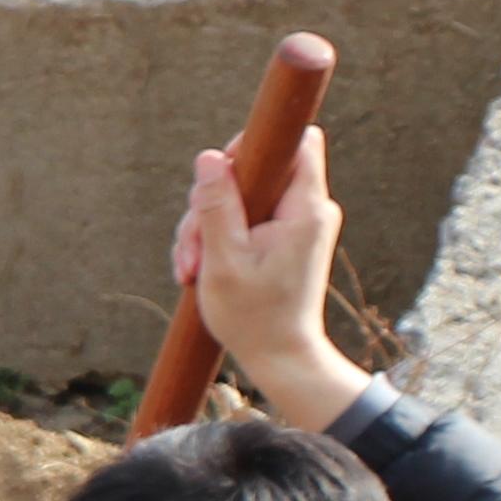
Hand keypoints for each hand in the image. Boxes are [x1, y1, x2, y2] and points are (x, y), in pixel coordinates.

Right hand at [171, 130, 367, 432]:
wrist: (282, 358)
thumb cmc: (254, 317)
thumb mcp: (223, 262)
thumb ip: (216, 207)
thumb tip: (208, 158)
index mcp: (305, 209)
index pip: (295, 142)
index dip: (254, 145)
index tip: (221, 174)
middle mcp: (310, 210)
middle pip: (256, 174)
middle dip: (213, 203)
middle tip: (191, 248)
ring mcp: (299, 225)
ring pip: (245, 200)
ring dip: (208, 229)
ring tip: (191, 270)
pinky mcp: (287, 241)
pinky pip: (249, 222)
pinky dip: (221, 241)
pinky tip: (201, 272)